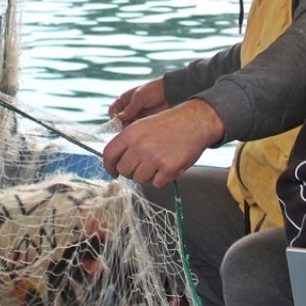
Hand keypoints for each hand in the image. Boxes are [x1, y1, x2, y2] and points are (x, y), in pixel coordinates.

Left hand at [102, 99, 225, 187]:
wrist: (196, 121)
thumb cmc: (170, 124)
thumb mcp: (144, 125)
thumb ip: (129, 142)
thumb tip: (116, 161)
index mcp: (131, 132)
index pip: (109, 154)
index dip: (109, 166)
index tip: (113, 172)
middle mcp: (140, 145)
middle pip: (124, 170)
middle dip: (131, 171)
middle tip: (143, 166)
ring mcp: (154, 157)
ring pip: (139, 179)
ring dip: (147, 175)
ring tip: (158, 163)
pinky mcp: (169, 168)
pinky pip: (156, 184)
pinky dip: (162, 178)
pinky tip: (168, 166)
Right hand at [108, 77, 168, 125]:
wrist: (170, 93)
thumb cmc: (154, 90)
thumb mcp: (140, 97)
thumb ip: (130, 108)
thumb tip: (119, 118)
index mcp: (124, 100)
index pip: (113, 110)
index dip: (114, 115)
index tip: (118, 119)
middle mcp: (129, 109)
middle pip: (120, 121)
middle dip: (123, 123)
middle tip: (130, 123)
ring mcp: (136, 116)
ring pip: (128, 126)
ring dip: (132, 126)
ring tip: (139, 122)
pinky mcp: (144, 121)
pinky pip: (138, 128)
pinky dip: (139, 128)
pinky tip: (145, 125)